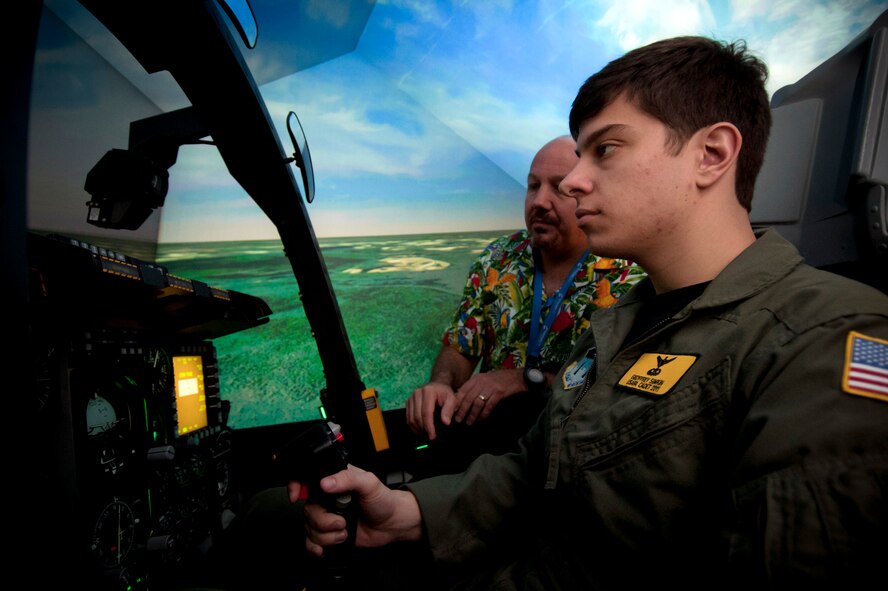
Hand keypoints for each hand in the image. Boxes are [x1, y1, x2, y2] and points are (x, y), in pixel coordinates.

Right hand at [288, 464, 422, 556]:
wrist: (392, 524)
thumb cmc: (383, 499)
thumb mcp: (368, 483)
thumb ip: (348, 479)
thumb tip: (325, 482)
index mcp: (333, 481)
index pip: (306, 480)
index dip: (296, 487)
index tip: (296, 497)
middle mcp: (327, 499)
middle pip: (307, 511)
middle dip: (323, 521)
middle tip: (342, 522)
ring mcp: (327, 517)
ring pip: (309, 529)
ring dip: (326, 536)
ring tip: (344, 532)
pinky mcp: (330, 534)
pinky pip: (311, 542)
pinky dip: (315, 547)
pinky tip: (325, 548)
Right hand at [406, 381, 455, 439]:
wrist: (437, 385)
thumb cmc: (445, 393)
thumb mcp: (452, 399)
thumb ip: (449, 410)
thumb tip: (445, 422)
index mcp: (428, 392)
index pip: (426, 412)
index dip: (429, 426)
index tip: (432, 435)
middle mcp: (417, 393)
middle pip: (417, 416)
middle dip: (423, 429)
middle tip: (431, 436)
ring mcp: (411, 397)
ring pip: (411, 418)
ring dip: (417, 429)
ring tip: (426, 434)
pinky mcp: (408, 402)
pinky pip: (408, 417)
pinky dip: (413, 426)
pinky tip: (420, 430)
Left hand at [449, 368, 524, 425]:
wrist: (517, 377)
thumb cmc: (500, 379)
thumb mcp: (485, 379)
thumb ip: (474, 387)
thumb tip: (461, 398)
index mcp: (477, 378)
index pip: (462, 390)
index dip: (457, 402)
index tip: (452, 411)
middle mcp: (482, 382)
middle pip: (468, 398)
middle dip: (462, 411)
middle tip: (458, 420)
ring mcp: (490, 387)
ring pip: (477, 404)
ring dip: (472, 415)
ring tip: (469, 422)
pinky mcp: (499, 393)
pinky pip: (489, 406)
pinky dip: (484, 414)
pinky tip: (481, 420)